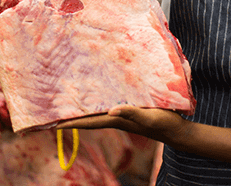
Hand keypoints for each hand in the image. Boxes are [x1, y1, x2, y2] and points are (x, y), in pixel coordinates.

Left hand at [56, 105, 188, 145]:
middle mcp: (116, 118)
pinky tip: (95, 100)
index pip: (90, 122)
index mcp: (117, 120)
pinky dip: (97, 106)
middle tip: (53, 114)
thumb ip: (131, 113)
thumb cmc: (164, 123)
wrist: (176, 130)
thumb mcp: (148, 117)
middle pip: (89, 119)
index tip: (54, 123)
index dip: (72, 122)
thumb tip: (110, 111)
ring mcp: (122, 116)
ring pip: (97, 114)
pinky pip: (107, 108)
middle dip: (72, 117)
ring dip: (83, 111)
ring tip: (68, 105)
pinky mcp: (129, 111)